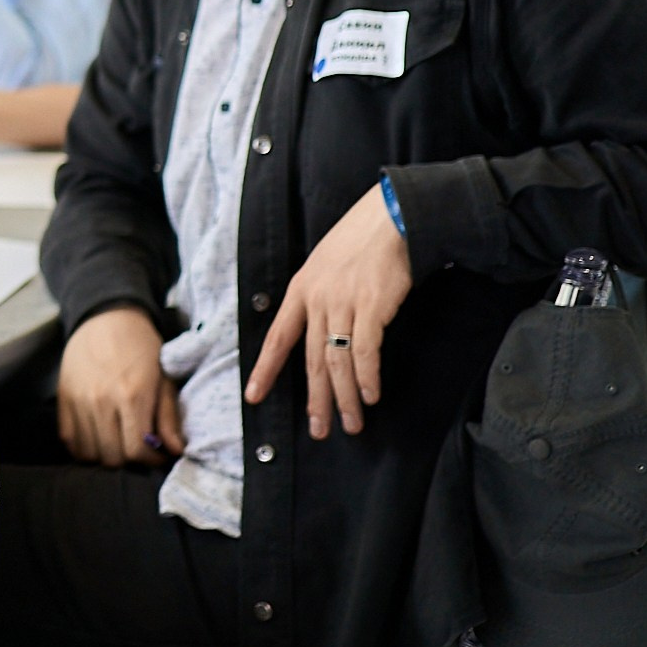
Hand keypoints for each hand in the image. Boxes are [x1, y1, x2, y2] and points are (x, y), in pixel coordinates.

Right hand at [57, 308, 182, 466]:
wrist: (105, 317)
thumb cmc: (141, 347)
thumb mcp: (164, 377)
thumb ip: (168, 416)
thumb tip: (174, 450)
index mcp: (131, 395)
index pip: (137, 451)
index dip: (151, 460)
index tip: (157, 454)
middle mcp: (101, 401)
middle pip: (113, 457)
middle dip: (130, 460)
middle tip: (138, 447)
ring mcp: (78, 401)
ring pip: (90, 453)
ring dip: (107, 455)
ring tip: (118, 442)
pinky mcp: (63, 399)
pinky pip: (69, 440)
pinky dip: (84, 447)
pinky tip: (98, 438)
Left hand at [245, 184, 411, 438]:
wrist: (392, 216)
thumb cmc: (361, 241)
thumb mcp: (324, 265)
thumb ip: (317, 297)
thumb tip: (318, 331)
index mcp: (300, 290)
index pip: (277, 338)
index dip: (265, 370)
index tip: (254, 397)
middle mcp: (317, 299)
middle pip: (311, 360)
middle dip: (315, 400)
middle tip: (319, 430)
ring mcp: (344, 303)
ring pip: (337, 362)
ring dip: (345, 398)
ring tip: (351, 423)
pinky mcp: (372, 306)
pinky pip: (365, 352)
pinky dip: (367, 378)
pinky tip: (371, 396)